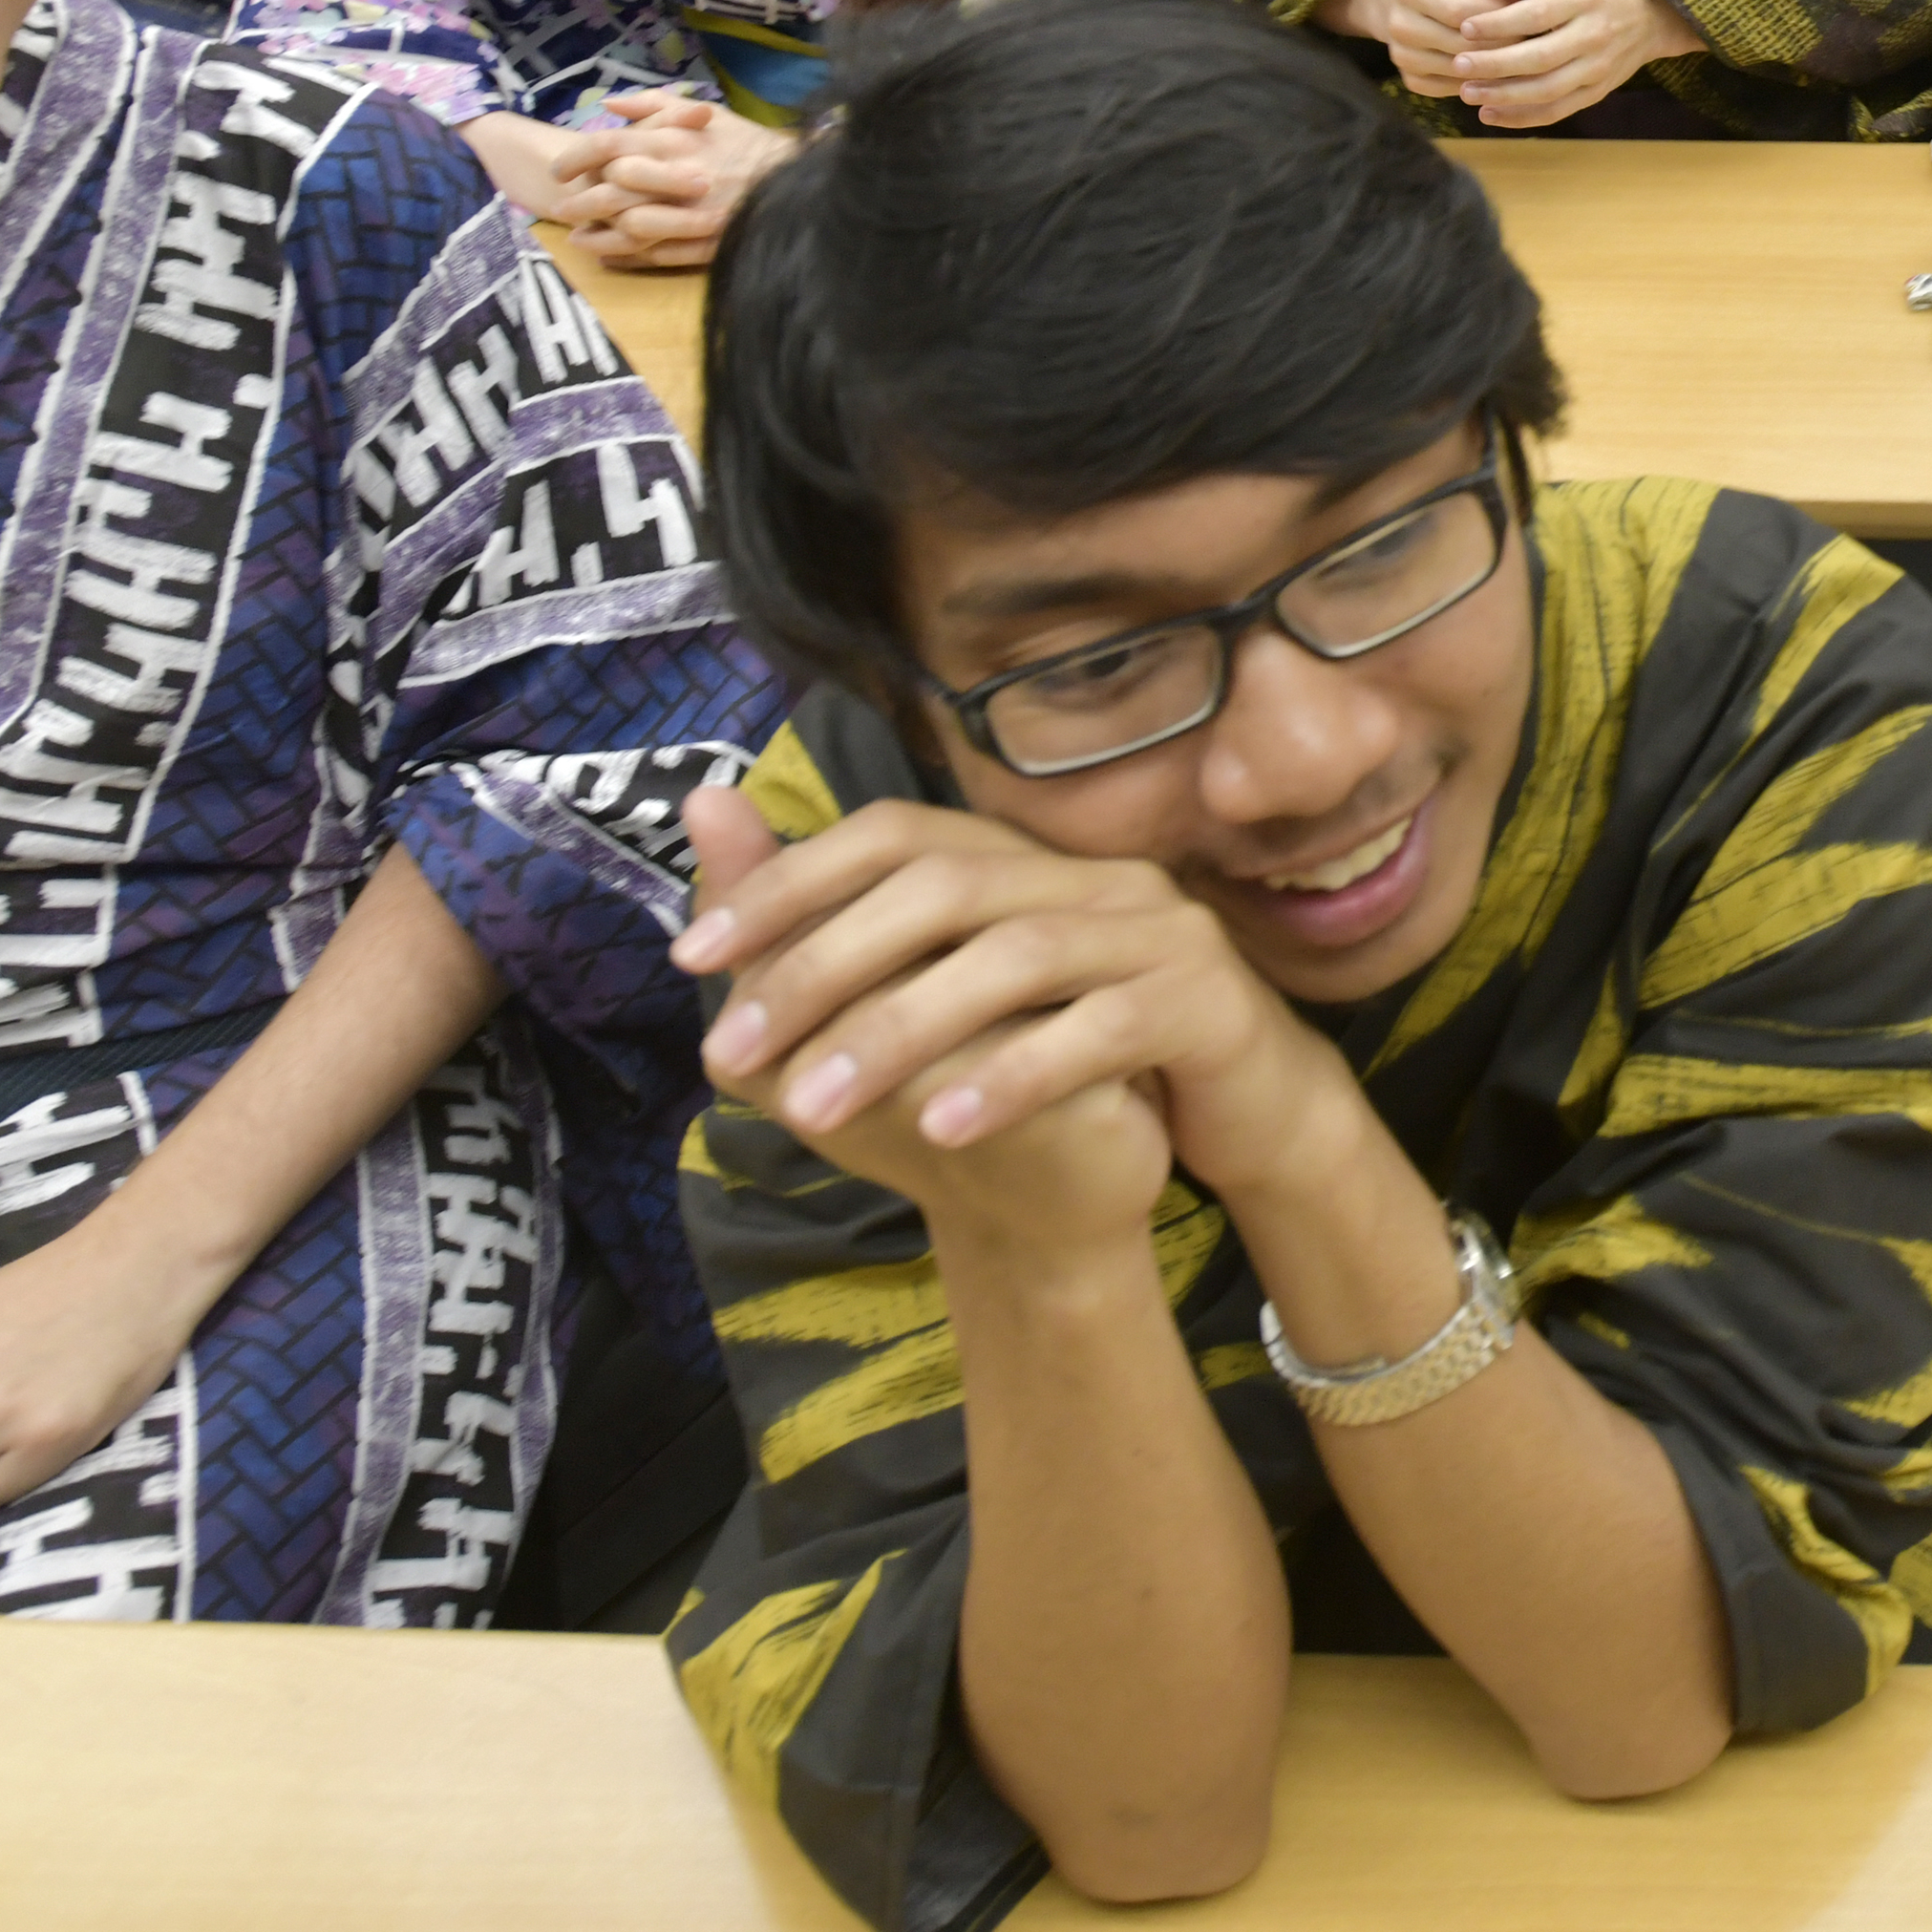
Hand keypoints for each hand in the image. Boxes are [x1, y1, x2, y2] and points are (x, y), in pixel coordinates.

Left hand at [569, 88, 791, 268]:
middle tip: (562, 207)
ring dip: (596, 236)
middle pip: (609, 191)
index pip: (606, 145)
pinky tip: (608, 255)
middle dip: (578, 202)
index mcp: (673, 141)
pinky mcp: (703, 244)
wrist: (795, 179)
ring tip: (578, 238)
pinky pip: (654, 255)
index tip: (559, 170)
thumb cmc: (745, 144)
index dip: (575, 158)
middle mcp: (677, 177)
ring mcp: (690, 214)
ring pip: (626, 229)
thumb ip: (654, 104)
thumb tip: (609, 104)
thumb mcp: (705, 112)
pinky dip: (625, 257)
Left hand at [676, 788, 1351, 1244]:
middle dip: (823, 969)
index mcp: (1026, 860)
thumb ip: (840, 931)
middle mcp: (1088, 875)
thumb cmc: (1076, 1052)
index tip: (694, 956)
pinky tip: (942, 1127)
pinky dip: (1013, 1075)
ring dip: (902, 1032)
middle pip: (940, 890)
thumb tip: (707, 804)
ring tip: (815, 1107)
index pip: (892, 834)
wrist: (1237, 1112)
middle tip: (732, 1053)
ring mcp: (1155, 930)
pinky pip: (1100, 1030)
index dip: (789, 884)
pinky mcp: (1204, 1002)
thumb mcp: (953, 1002)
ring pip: (1015, 958)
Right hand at [1336, 0, 1514, 99]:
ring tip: (1522, 52)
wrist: (1398, 1)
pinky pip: (1454, 89)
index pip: (1461, 11)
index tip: (1524, 9)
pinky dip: (1481, 83)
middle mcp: (1401, 27)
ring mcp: (1403, 58)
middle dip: (1503, 42)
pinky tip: (1501, 70)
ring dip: (1496, 66)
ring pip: (1461, 72)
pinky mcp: (1412, 80)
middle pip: (1463, 46)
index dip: (1498, 13)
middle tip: (1532, 37)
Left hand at [1449, 0, 1702, 130]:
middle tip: (1457, 65)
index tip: (1465, 27)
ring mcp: (1596, 70)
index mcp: (1583, 0)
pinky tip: (1490, 114)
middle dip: (1494, 66)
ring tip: (1466, 93)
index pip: (1536, 16)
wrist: (1648, 17)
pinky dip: (1523, 118)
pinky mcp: (1595, 93)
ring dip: (1504, 96)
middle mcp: (1593, 37)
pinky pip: (1557, 111)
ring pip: (1546, 91)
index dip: (1499, 24)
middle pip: (1539, 59)